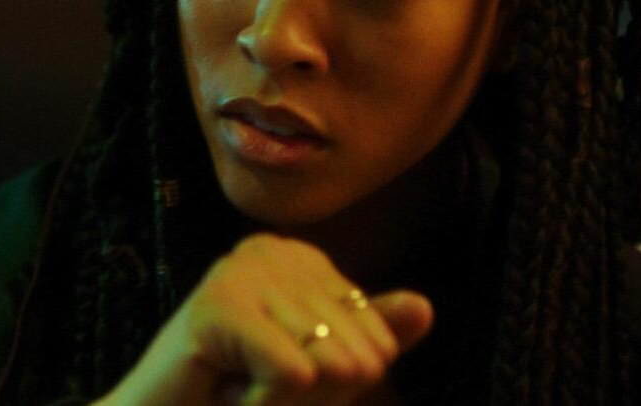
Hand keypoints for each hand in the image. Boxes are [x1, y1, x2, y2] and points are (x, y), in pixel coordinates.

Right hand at [96, 233, 433, 405]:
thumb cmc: (239, 397)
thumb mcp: (320, 371)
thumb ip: (371, 339)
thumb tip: (426, 306)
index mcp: (297, 256)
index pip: (370, 328)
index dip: (338, 376)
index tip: (279, 373)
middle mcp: (267, 249)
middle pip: (348, 346)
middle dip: (313, 392)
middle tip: (253, 388)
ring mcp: (236, 270)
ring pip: (321, 362)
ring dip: (283, 401)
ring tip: (237, 389)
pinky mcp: (215, 305)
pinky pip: (290, 370)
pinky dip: (270, 401)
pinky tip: (230, 394)